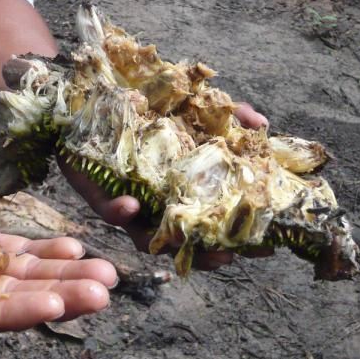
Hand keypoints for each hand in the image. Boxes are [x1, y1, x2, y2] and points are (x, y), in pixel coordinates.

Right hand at [0, 187, 115, 345]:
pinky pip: (12, 250)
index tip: (54, 306)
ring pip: (20, 276)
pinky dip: (43, 250)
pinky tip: (75, 248)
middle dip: (56, 296)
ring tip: (105, 272)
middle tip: (102, 291)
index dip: (11, 313)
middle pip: (9, 300)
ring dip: (62, 274)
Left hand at [58, 102, 269, 270]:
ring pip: (150, 238)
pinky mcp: (101, 196)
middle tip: (227, 255)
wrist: (93, 103)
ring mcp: (132, 205)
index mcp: (186, 191)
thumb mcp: (194, 110)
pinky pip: (110, 211)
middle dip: (207, 254)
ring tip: (185, 240)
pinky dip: (121, 211)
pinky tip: (132, 205)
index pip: (217, 221)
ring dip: (167, 243)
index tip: (266, 246)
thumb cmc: (149, 112)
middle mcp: (161, 204)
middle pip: (187, 242)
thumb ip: (228, 116)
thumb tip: (263, 125)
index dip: (240, 236)